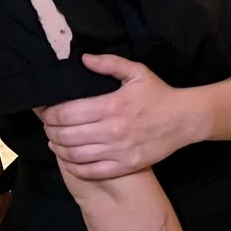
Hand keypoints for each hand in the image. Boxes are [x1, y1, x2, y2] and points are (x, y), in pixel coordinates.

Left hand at [38, 54, 191, 179]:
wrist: (185, 119)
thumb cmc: (159, 94)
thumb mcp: (137, 72)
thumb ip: (109, 64)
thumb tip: (83, 59)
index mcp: (112, 105)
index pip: (67, 113)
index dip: (49, 114)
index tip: (45, 111)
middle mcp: (112, 130)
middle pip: (66, 135)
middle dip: (50, 131)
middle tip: (47, 127)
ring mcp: (118, 150)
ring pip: (74, 155)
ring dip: (58, 149)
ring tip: (54, 142)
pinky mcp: (125, 165)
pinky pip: (91, 171)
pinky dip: (73, 168)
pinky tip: (68, 161)